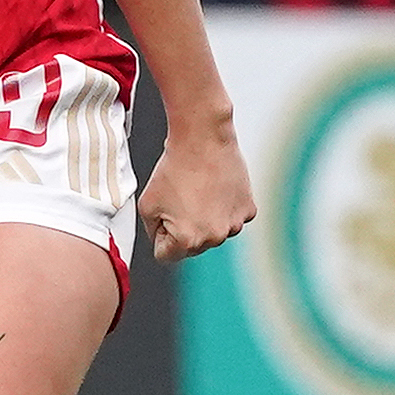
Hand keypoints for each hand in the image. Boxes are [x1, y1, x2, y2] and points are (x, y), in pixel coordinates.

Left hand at [139, 117, 254, 263]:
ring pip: (214, 232)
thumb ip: (152, 232)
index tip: (165, 213)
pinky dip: (224, 207)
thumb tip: (163, 243)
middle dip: (184, 227)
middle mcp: (214, 237)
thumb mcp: (146, 205)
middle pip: (193, 246)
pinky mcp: (248, 210)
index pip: (166, 255)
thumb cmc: (174, 168)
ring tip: (199, 190)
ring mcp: (234, 224)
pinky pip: (231, 218)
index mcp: (188, 241)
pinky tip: (216, 188)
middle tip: (182, 198)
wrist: (202, 139)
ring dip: (206, 218)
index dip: (160, 234)